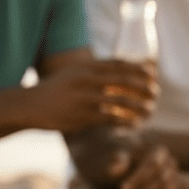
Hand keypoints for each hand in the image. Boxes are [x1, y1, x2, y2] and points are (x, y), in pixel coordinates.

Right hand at [28, 60, 156, 132]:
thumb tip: (124, 68)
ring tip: (150, 110)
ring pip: (121, 101)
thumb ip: (97, 70)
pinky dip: (127, 122)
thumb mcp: (75, 72)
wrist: (32, 105)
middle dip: (144, 87)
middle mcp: (86, 80)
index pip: (119, 64)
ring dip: (140, 106)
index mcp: (86, 66)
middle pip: (124, 81)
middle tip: (156, 93)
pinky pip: (111, 119)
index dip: (139, 69)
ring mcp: (85, 98)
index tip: (153, 75)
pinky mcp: (83, 117)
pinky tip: (135, 124)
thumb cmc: (59, 89)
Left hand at [70, 130, 178, 188]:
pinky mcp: (170, 188)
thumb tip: (116, 169)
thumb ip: (114, 163)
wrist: (112, 164)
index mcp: (157, 149)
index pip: (153, 165)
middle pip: (162, 179)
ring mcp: (172, 175)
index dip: (138, 179)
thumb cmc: (109, 159)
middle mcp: (169, 161)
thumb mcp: (108, 159)